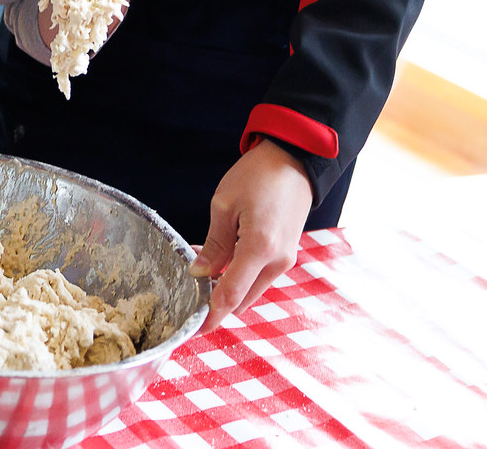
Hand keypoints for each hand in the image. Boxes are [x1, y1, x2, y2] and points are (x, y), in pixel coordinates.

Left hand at [190, 140, 313, 331]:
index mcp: (260, 248)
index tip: (195, 328)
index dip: (211, 315)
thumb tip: (199, 272)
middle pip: (243, 299)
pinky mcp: (287, 254)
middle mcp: (277, 261)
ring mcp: (286, 259)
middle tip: (191, 293)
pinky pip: (261, 276)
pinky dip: (242, 277)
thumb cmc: (258, 175)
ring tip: (205, 273)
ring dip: (231, 289)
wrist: (295, 159)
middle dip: (218, 302)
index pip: (231, 295)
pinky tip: (224, 262)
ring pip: (252, 290)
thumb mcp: (224, 205)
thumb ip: (213, 244)